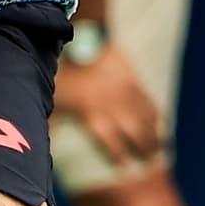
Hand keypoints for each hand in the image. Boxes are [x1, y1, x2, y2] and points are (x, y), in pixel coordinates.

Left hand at [54, 44, 164, 164]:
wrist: (86, 37)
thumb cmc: (66, 69)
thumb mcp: (56, 96)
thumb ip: (53, 120)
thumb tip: (42, 140)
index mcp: (94, 112)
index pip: (110, 140)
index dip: (118, 155)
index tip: (124, 168)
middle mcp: (114, 105)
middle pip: (134, 133)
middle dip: (144, 148)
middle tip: (150, 162)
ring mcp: (126, 92)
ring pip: (145, 119)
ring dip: (154, 135)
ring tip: (160, 149)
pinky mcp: (133, 79)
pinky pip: (148, 101)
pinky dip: (156, 114)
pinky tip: (161, 125)